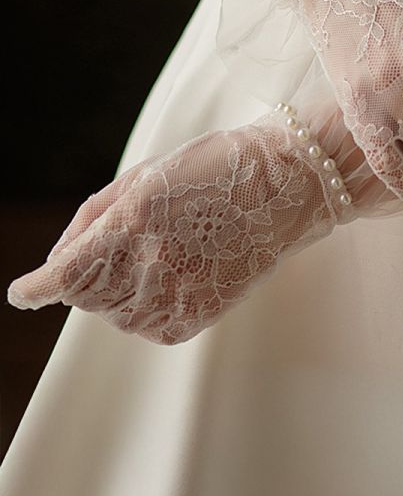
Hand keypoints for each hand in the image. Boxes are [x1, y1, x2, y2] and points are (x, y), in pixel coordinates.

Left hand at [6, 81, 402, 344]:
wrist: (284, 185)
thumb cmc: (211, 168)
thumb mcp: (144, 176)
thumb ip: (93, 218)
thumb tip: (57, 263)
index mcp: (135, 221)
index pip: (67, 273)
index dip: (36, 287)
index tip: (22, 294)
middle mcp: (154, 263)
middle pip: (88, 296)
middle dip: (87, 277)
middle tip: (120, 246)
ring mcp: (181, 294)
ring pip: (117, 316)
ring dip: (116, 293)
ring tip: (153, 256)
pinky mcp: (202, 315)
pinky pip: (151, 326)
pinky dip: (145, 309)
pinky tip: (168, 277)